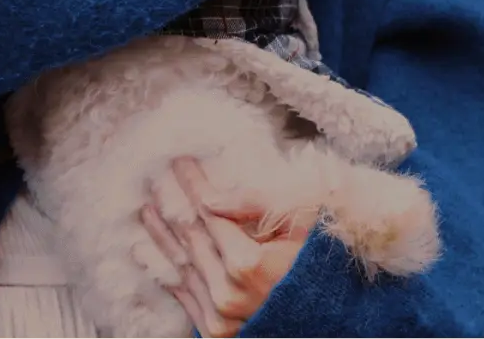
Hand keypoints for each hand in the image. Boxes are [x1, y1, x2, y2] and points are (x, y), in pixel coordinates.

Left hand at [141, 159, 309, 337]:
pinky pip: (183, 294)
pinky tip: (148, 251)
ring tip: (147, 209)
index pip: (209, 214)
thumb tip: (210, 198)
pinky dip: (166, 269)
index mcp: (247, 265)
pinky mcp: (216, 331)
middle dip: (171, 205)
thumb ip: (257, 205)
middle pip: (189, 239)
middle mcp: (227, 294)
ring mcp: (220, 317)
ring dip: (161, 235)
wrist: (336, 316)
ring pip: (180, 266)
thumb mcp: (303, 222)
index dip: (193, 186)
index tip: (179, 162)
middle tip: (155, 180)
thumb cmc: (325, 263)